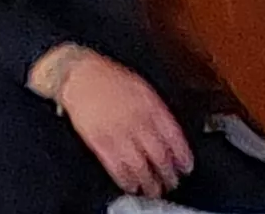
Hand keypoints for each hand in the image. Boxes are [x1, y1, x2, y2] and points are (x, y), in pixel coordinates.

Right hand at [50, 48, 192, 198]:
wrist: (78, 74)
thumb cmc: (109, 78)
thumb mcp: (143, 88)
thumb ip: (159, 111)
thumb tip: (172, 136)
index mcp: (150, 107)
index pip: (173, 139)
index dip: (182, 156)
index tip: (185, 167)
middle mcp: (136, 122)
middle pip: (159, 156)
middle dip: (168, 174)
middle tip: (171, 183)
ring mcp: (117, 132)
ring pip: (139, 166)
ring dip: (149, 182)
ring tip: (153, 190)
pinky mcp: (98, 140)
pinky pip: (115, 166)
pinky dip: (125, 179)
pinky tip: (130, 184)